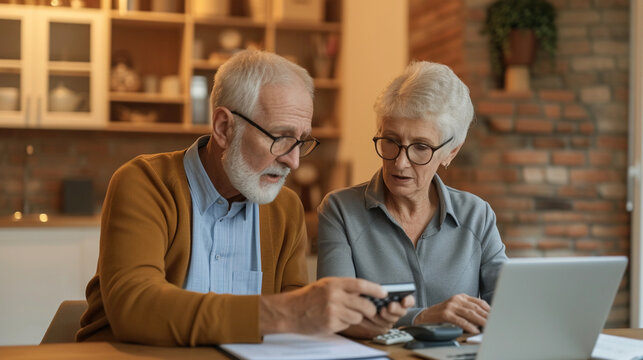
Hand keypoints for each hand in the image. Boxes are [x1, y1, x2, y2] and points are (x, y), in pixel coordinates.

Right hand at [259, 277, 384, 334]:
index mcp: (333, 283)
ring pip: (358, 317)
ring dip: (355, 317)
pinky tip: (334, 319)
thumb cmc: (309, 297)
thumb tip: (366, 292)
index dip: (375, 289)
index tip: (383, 292)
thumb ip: (344, 287)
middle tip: (369, 310)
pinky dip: (344, 324)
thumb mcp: (326, 285)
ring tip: (343, 314)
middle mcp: (334, 297)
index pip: (360, 285)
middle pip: (364, 305)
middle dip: (370, 309)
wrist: (290, 311)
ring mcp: (333, 312)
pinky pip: (347, 325)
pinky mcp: (331, 325)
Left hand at [341, 295, 414, 338]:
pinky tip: (364, 318)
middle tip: (388, 307)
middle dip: (396, 309)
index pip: (409, 300)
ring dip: (382, 317)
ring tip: (373, 312)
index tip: (404, 301)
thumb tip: (380, 290)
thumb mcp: (369, 289)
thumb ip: (378, 289)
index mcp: (397, 298)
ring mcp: (389, 319)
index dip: (408, 301)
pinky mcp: (381, 327)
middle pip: (402, 312)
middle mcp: (395, 310)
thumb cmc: (362, 295)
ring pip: (391, 321)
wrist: (351, 306)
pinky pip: (380, 329)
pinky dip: (372, 324)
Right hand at [414, 294, 488, 333]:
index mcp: (461, 297)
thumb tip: (484, 317)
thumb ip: (468, 309)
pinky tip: (475, 330)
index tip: (496, 316)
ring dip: (481, 321)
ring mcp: (450, 306)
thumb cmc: (442, 314)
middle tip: (494, 323)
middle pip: (476, 308)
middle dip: (486, 316)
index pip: (479, 302)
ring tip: (488, 327)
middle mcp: (456, 299)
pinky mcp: (445, 314)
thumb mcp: (456, 307)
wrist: (425, 316)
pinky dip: (469, 326)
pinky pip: (460, 321)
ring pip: (470, 314)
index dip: (488, 309)